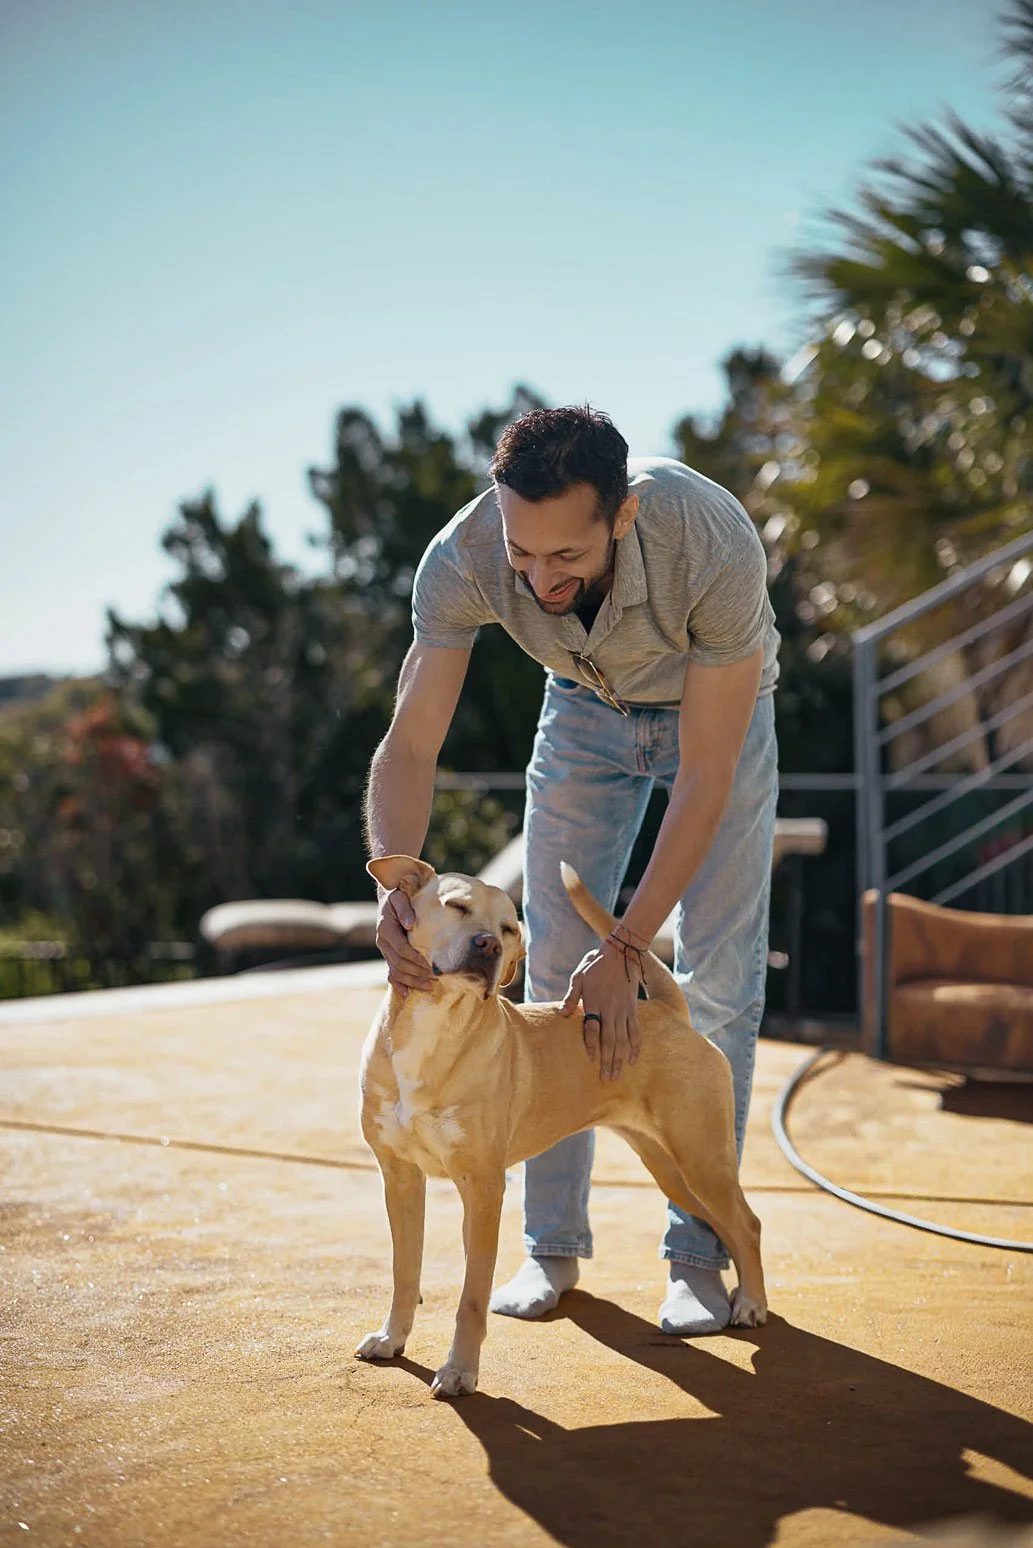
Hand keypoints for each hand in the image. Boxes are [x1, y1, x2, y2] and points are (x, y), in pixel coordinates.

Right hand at [375, 886, 433, 994]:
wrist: (389, 897)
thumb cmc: (399, 895)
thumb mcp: (401, 896)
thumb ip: (405, 909)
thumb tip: (410, 925)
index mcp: (386, 928)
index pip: (402, 949)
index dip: (417, 959)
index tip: (432, 965)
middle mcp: (383, 941)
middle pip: (399, 963)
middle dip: (418, 972)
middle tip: (437, 978)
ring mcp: (384, 950)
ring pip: (396, 971)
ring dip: (412, 980)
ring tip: (430, 987)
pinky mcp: (388, 955)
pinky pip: (390, 973)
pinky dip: (398, 984)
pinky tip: (407, 994)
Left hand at [560, 944, 641, 1080]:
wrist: (622, 952)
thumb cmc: (595, 964)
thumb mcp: (578, 976)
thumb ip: (570, 996)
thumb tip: (560, 1014)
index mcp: (594, 1002)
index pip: (593, 1028)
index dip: (592, 1044)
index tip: (590, 1060)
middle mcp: (610, 1009)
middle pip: (609, 1039)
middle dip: (607, 1060)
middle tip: (606, 1079)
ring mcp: (623, 1010)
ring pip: (623, 1039)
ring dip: (619, 1058)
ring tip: (616, 1075)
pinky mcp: (633, 1009)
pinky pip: (635, 1031)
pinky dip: (635, 1046)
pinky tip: (632, 1059)